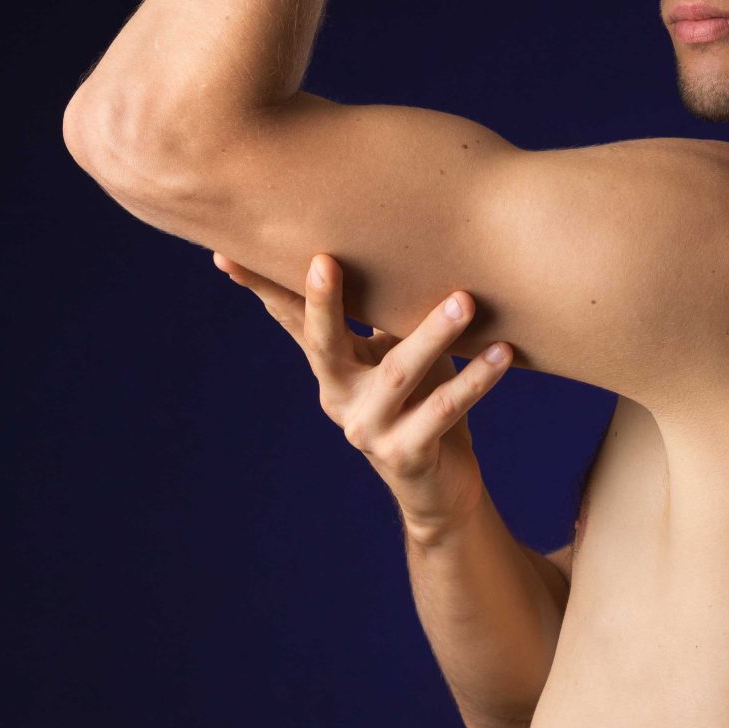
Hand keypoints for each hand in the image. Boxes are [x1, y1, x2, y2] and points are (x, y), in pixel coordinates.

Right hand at [212, 250, 510, 540]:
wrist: (441, 489)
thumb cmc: (421, 402)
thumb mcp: (394, 354)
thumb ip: (385, 313)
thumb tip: (392, 238)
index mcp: (332, 367)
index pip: (290, 320)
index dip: (260, 288)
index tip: (226, 254)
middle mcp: (339, 397)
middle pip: (322, 345)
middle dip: (324, 303)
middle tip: (324, 260)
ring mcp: (369, 429)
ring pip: (399, 373)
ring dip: (432, 334)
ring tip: (464, 300)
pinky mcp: (407, 455)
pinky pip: (444, 410)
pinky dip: (476, 380)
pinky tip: (502, 353)